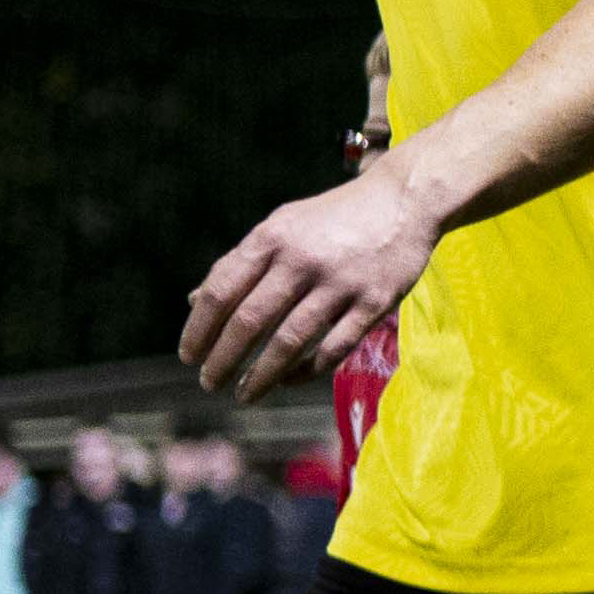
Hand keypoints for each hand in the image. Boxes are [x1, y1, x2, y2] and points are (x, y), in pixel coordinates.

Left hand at [183, 167, 437, 398]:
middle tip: (210, 382)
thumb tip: (194, 302)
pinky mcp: (375, 301)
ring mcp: (341, 282)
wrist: (405, 198)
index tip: (189, 356)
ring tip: (244, 395)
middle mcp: (302, 259)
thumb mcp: (281, 227)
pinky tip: (288, 380)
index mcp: (272, 238)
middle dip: (224, 359)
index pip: (221, 291)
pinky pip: (335, 347)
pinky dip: (307, 370)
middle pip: (250, 321)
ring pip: (290, 340)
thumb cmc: (333, 218)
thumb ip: (241, 263)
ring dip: (261, 375)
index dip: (199, 329)